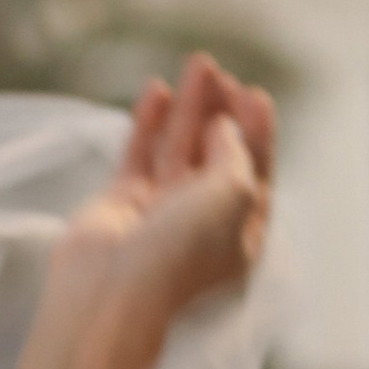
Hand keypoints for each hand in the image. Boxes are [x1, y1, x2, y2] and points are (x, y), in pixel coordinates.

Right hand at [32, 54, 275, 368]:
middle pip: (217, 157)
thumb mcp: (232, 199)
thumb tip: (224, 128)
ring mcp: (158, 217)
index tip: (255, 94)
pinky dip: (147, 124)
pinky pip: (139, 156)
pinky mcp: (119, 207)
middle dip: (220, 112)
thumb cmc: (181, 260)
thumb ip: (235, 158)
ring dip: (188, 109)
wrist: (109, 302)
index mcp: (241, 238)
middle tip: (216, 72)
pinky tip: (155, 91)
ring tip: (194, 66)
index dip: (258, 134)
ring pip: (178, 151)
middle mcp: (202, 227)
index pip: (256, 175)